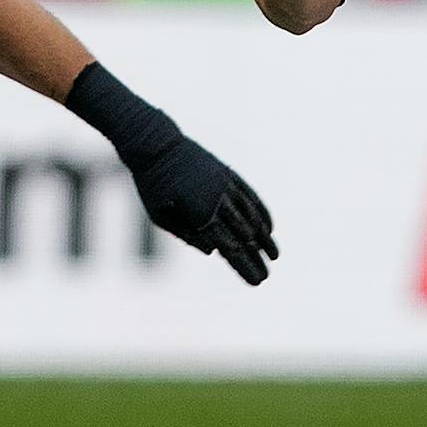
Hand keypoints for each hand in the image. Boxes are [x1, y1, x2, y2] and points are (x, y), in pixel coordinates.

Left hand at [126, 133, 278, 284]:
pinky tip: (268, 227)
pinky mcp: (228, 175)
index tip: (257, 281)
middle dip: (256, 259)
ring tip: (274, 255)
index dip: (244, 267)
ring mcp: (227, 186)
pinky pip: (251, 197)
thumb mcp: (159, 216)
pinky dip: (261, 213)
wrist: (156, 145)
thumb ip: (187, 235)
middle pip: (244, 237)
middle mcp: (218, 201)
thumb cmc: (152, 185)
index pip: (229, 248)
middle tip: (266, 277)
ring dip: (264, 238)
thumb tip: (213, 250)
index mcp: (200, 215)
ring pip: (252, 217)